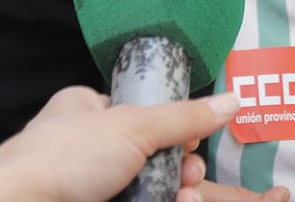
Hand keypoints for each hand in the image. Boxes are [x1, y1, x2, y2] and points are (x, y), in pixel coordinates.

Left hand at [0, 87, 284, 201]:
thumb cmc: (63, 158)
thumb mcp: (133, 127)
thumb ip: (184, 117)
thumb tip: (231, 102)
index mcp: (84, 108)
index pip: (138, 110)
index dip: (171, 127)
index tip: (192, 140)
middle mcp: (82, 145)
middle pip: (147, 154)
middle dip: (178, 166)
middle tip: (191, 174)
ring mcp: (84, 183)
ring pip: (142, 185)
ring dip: (173, 191)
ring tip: (187, 197)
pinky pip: (134, 201)